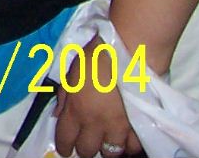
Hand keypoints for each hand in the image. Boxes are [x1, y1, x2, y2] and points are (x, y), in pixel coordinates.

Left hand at [53, 35, 141, 157]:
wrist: (127, 51)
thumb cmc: (95, 58)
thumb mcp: (71, 75)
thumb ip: (64, 99)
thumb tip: (58, 117)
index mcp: (75, 111)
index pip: (65, 141)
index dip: (64, 147)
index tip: (65, 148)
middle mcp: (95, 124)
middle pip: (87, 152)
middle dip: (85, 149)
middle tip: (87, 141)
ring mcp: (119, 127)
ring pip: (111, 153)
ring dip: (107, 148)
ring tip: (107, 140)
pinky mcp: (139, 125)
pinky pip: (133, 147)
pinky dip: (128, 145)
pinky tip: (126, 138)